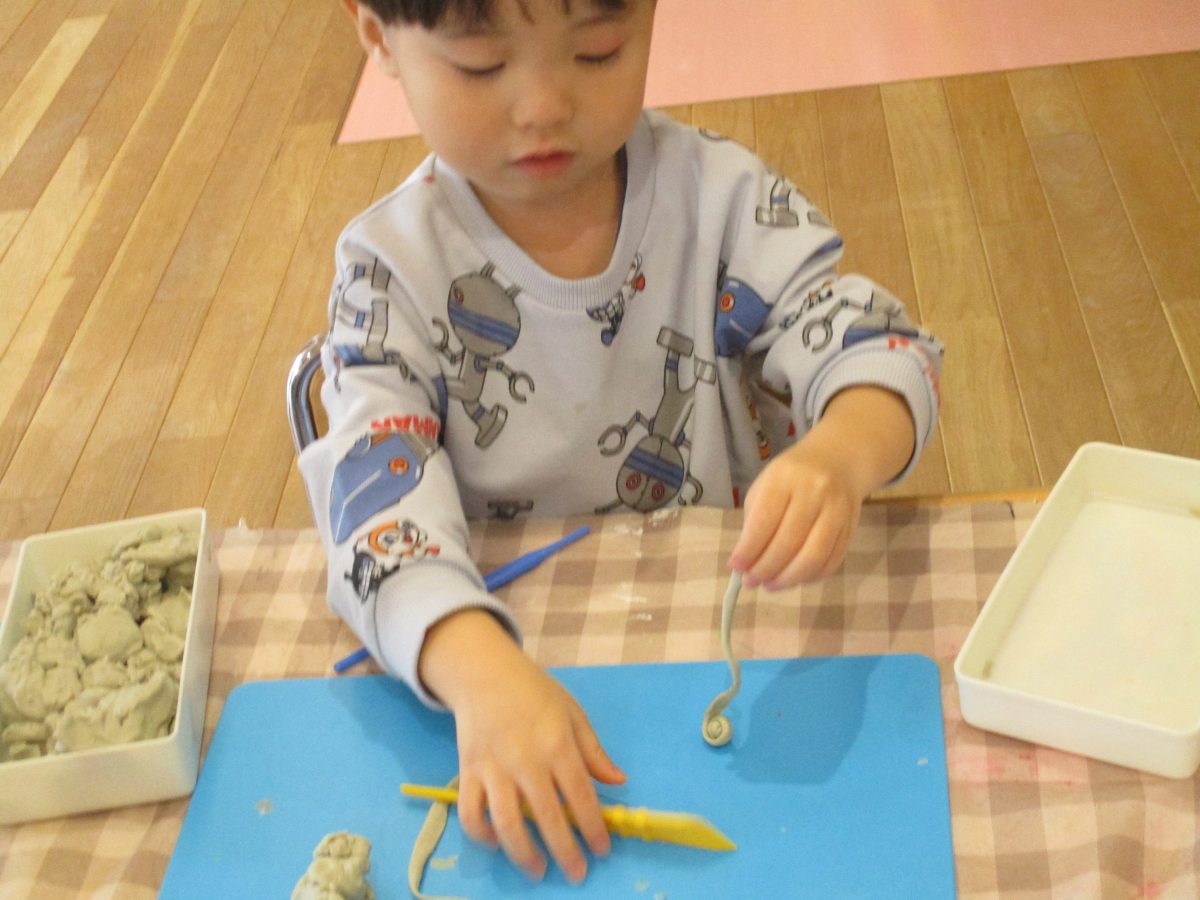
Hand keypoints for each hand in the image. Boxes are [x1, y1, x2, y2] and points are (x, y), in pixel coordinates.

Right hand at [418, 610, 625, 882]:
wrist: (485, 673)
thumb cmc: (534, 693)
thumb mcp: (572, 714)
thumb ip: (594, 752)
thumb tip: (618, 781)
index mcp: (557, 744)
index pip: (581, 796)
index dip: (593, 828)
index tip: (602, 849)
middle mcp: (526, 760)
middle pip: (548, 817)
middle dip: (565, 851)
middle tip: (576, 874)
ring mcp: (494, 768)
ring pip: (507, 823)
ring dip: (524, 853)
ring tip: (538, 869)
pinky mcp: (467, 771)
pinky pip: (470, 812)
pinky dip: (482, 835)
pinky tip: (498, 843)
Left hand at [729, 386, 914, 588]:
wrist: (839, 459)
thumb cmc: (792, 476)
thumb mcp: (766, 486)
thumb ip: (755, 521)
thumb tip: (746, 563)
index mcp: (784, 478)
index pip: (764, 521)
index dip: (748, 550)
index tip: (736, 567)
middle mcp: (814, 491)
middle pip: (788, 542)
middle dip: (765, 569)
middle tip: (751, 582)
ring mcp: (837, 510)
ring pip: (813, 556)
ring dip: (789, 579)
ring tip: (771, 585)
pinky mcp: (852, 526)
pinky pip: (832, 560)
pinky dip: (811, 577)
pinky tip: (795, 578)